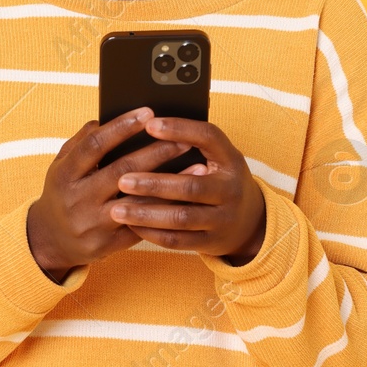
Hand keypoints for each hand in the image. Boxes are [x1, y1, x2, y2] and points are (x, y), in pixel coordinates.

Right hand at [26, 109, 192, 282]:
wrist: (51, 241)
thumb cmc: (62, 193)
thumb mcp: (61, 166)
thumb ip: (81, 142)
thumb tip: (105, 119)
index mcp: (64, 175)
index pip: (94, 145)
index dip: (121, 127)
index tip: (148, 112)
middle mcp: (78, 199)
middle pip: (122, 171)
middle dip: (156, 152)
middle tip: (184, 138)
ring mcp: (93, 224)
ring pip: (138, 201)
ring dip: (170, 184)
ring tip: (197, 167)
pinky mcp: (107, 244)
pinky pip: (142, 226)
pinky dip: (165, 211)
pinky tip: (186, 199)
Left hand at [110, 117, 267, 264]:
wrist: (250, 223)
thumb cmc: (221, 180)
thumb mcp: (218, 158)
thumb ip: (192, 144)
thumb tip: (146, 125)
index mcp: (231, 160)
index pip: (209, 138)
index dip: (181, 129)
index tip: (149, 124)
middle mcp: (230, 190)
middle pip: (191, 187)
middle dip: (154, 184)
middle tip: (121, 180)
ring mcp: (222, 219)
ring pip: (181, 218)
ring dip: (146, 214)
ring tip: (117, 210)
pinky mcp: (210, 242)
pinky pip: (177, 240)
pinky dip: (151, 233)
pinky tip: (131, 224)